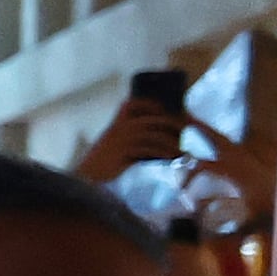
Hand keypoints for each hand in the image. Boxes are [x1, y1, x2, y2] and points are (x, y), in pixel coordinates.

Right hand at [67, 84, 187, 187]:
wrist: (91, 172)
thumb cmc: (107, 156)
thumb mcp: (118, 139)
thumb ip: (135, 132)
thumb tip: (165, 133)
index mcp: (118, 119)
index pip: (137, 103)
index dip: (154, 105)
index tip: (168, 110)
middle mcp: (121, 125)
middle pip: (153, 120)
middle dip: (173, 124)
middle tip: (186, 130)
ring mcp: (123, 138)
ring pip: (155, 136)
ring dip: (172, 143)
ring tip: (182, 151)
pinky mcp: (126, 152)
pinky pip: (150, 150)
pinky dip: (164, 154)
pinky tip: (173, 158)